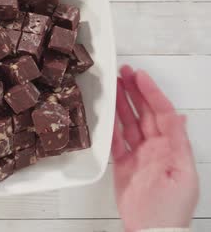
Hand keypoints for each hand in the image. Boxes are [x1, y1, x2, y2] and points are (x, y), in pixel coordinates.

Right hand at [112, 65, 198, 230]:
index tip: (140, 76)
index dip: (151, 92)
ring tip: (112, 87)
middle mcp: (156, 148)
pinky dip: (110, 128)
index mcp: (172, 148)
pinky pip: (115, 143)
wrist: (151, 231)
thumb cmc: (170, 209)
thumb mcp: (182, 174)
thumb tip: (179, 117)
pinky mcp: (123, 166)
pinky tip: (106, 116)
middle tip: (123, 73)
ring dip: (121, 105)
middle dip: (135, 92)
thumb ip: (178, 143)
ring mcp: (139, 156)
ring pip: (128, 124)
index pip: (162, 112)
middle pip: (144, 113)